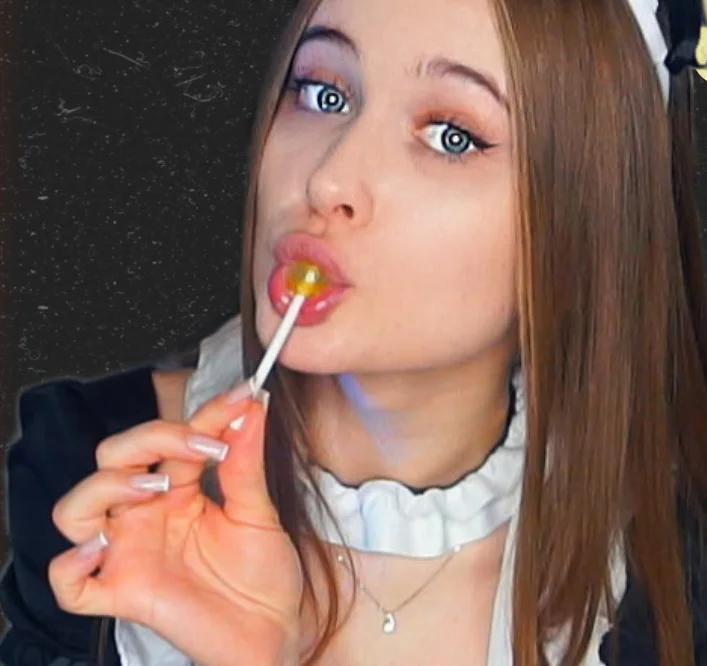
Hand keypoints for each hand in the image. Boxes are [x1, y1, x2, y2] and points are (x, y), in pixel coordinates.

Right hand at [48, 382, 302, 665]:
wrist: (274, 628)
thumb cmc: (263, 570)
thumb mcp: (259, 511)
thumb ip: (247, 462)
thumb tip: (251, 405)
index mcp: (178, 488)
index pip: (172, 438)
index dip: (204, 414)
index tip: (241, 398)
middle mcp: (147, 513)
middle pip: (113, 458)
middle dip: (148, 439)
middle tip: (200, 446)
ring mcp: (131, 552)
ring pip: (77, 510)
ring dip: (107, 488)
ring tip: (155, 487)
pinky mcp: (125, 594)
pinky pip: (71, 583)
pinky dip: (72, 565)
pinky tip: (103, 548)